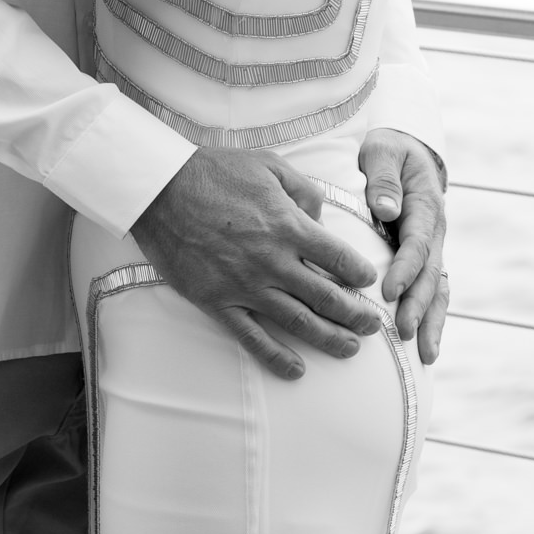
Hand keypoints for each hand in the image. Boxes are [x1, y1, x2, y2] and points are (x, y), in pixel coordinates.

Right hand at [132, 147, 380, 381]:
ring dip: (329, 339)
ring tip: (350, 348)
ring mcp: (245, 285)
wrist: (160, 189)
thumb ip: (303, 190)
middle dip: (356, 314)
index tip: (369, 282)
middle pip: (326, 297)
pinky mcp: (218, 301)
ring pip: (298, 322)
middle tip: (373, 325)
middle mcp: (272, 261)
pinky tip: (296, 370)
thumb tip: (320, 218)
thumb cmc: (214, 171)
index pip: (338, 258)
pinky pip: (252, 337)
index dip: (360, 274)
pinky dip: (276, 358)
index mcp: (287, 225)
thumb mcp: (268, 163)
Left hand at [360, 126, 447, 363]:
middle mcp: (434, 232)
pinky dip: (431, 319)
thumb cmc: (388, 151)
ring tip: (425, 355)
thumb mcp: (383, 152)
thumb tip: (386, 209)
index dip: (405, 269)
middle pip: (430, 274)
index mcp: (425, 206)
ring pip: (438, 290)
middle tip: (402, 332)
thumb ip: (384, 179)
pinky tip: (426, 348)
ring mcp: (433, 248)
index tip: (388, 292)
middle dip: (418, 305)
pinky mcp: (425, 259)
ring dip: (431, 321)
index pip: (417, 244)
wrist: (405, 152)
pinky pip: (432, 291)